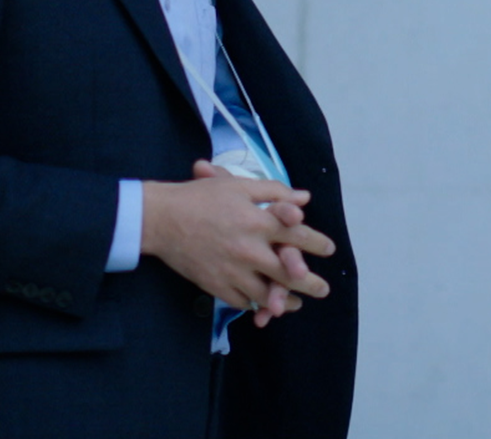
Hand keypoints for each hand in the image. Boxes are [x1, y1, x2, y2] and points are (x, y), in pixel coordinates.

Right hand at [140, 161, 333, 321]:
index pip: (298, 236)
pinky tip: (262, 305)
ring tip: (295, 304)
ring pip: (266, 293)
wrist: (161, 219)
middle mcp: (250, 250)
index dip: (317, 244)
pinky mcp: (215, 285)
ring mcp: (233, 271)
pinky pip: (241, 301)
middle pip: (289, 272)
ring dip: (283, 300)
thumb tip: (303, 198)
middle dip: (310, 283)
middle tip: (322, 290)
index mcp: (259, 222)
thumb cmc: (200, 197)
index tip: (329, 249)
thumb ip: (274, 192)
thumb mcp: (238, 186)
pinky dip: (253, 304)